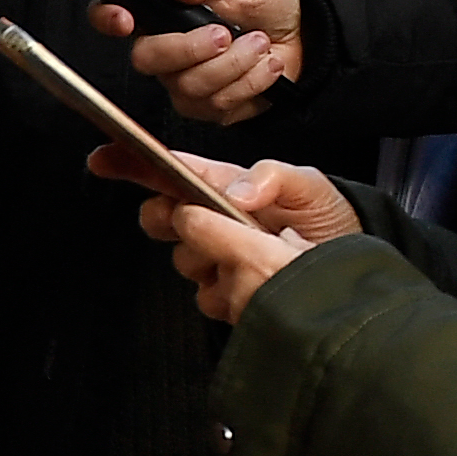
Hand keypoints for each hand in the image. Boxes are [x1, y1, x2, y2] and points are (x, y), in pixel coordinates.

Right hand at [88, 145, 353, 325]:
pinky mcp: (224, 296)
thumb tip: (235, 191)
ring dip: (214, 258)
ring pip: (184, 260)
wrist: (351, 274)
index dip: (134, 163)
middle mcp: (214, 223)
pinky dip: (230, 291)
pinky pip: (207, 297)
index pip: (171, 172)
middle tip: (195, 223)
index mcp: (226, 188)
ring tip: (258, 253)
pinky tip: (257, 281)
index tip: (104, 158)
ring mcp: (216, 261)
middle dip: (170, 220)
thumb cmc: (333, 223)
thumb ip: (273, 177)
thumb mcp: (312, 187)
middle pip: (161, 218)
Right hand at [95, 0, 307, 122]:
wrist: (302, 31)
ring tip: (258, 43)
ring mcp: (183, 82)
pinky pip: (219, 105)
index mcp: (162, 11)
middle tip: (224, 33)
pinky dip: (251, 82)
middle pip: (147, 60)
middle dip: (190, 48)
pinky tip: (265, 65)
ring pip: (188, 87)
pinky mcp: (209, 107)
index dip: (108, 18)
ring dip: (233, 64)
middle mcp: (165, 49)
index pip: (111, 14)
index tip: (126, 21)